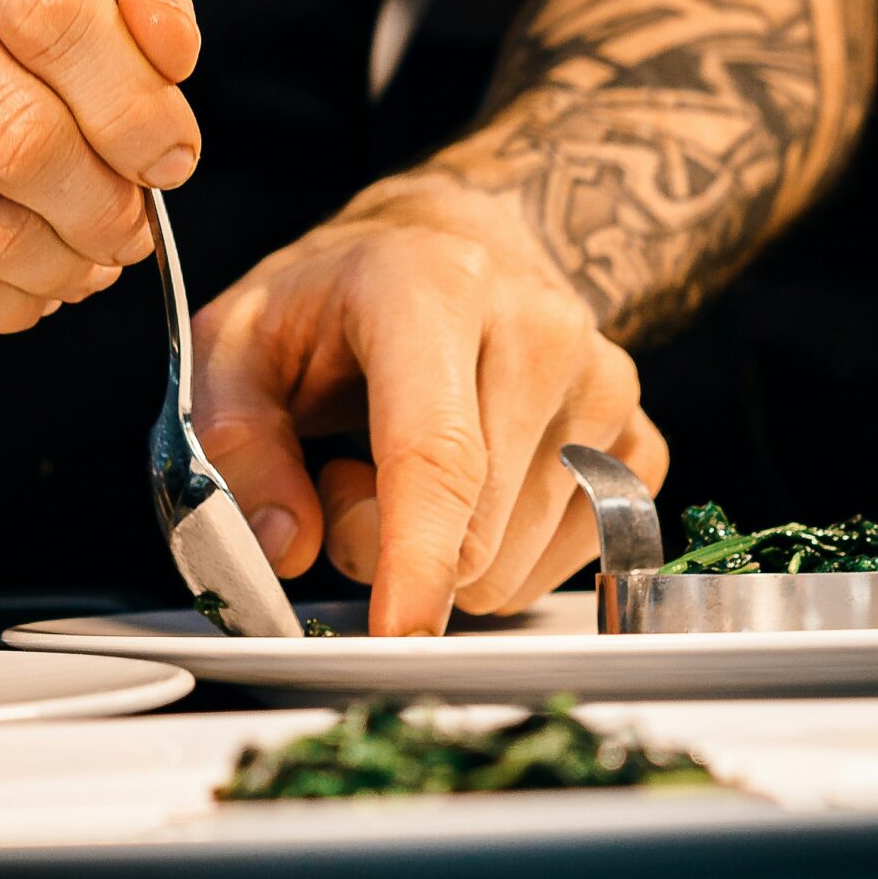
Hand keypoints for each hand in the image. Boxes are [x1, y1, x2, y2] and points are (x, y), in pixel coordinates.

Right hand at [0, 0, 200, 330]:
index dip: (134, 104)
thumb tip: (169, 51)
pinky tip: (18, 282)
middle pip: (17, 127)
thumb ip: (129, 2)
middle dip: (102, 200)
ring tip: (82, 258)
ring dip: (58, 260)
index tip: (169, 156)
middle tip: (129, 227)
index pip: (54, 8)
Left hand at [190, 180, 665, 633]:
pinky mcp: (641, 441)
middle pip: (472, 529)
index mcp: (433, 287)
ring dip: (443, 551)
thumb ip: (236, 442)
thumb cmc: (334, 301)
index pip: (439, 450)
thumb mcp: (237, 343)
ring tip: (407, 463)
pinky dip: (501, 556)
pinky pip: (564, 567)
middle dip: (385, 545)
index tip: (399, 632)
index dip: (415, 556)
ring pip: (514, 565)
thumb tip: (284, 546)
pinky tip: (473, 485)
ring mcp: (606, 385)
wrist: (447, 246)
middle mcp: (540, 329)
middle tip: (344, 473)